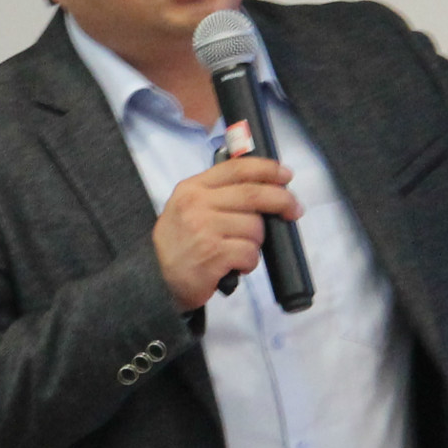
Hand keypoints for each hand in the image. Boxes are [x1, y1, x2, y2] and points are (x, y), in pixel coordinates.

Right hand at [153, 154, 301, 308]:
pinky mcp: (212, 255)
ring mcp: (204, 229)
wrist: (153, 279)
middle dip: (281, 200)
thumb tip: (264, 185)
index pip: (236, 168)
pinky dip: (249, 262)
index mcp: (192, 188)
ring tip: (240, 250)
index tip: (286, 175)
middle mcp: (197, 204)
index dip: (267, 169)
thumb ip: (217, 193)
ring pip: (255, 228)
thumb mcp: (188, 208)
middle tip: (294, 209)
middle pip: (253, 195)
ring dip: (256, 242)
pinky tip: (236, 265)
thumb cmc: (179, 244)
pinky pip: (250, 253)